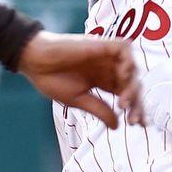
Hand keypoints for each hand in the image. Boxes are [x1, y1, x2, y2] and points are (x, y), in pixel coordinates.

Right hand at [17, 31, 142, 128]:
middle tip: (133, 120)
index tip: (137, 125)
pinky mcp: (101, 44)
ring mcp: (105, 56)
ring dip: (133, 86)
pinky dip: (128, 60)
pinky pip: (124, 48)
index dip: (135, 108)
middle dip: (137, 103)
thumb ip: (99, 110)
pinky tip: (122, 76)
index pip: (126, 94)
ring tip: (123, 103)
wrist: (34, 62)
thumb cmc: (51, 79)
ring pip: (132, 68)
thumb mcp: (78, 100)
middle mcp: (107, 68)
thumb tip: (117, 126)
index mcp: (102, 80)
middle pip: (133, 84)